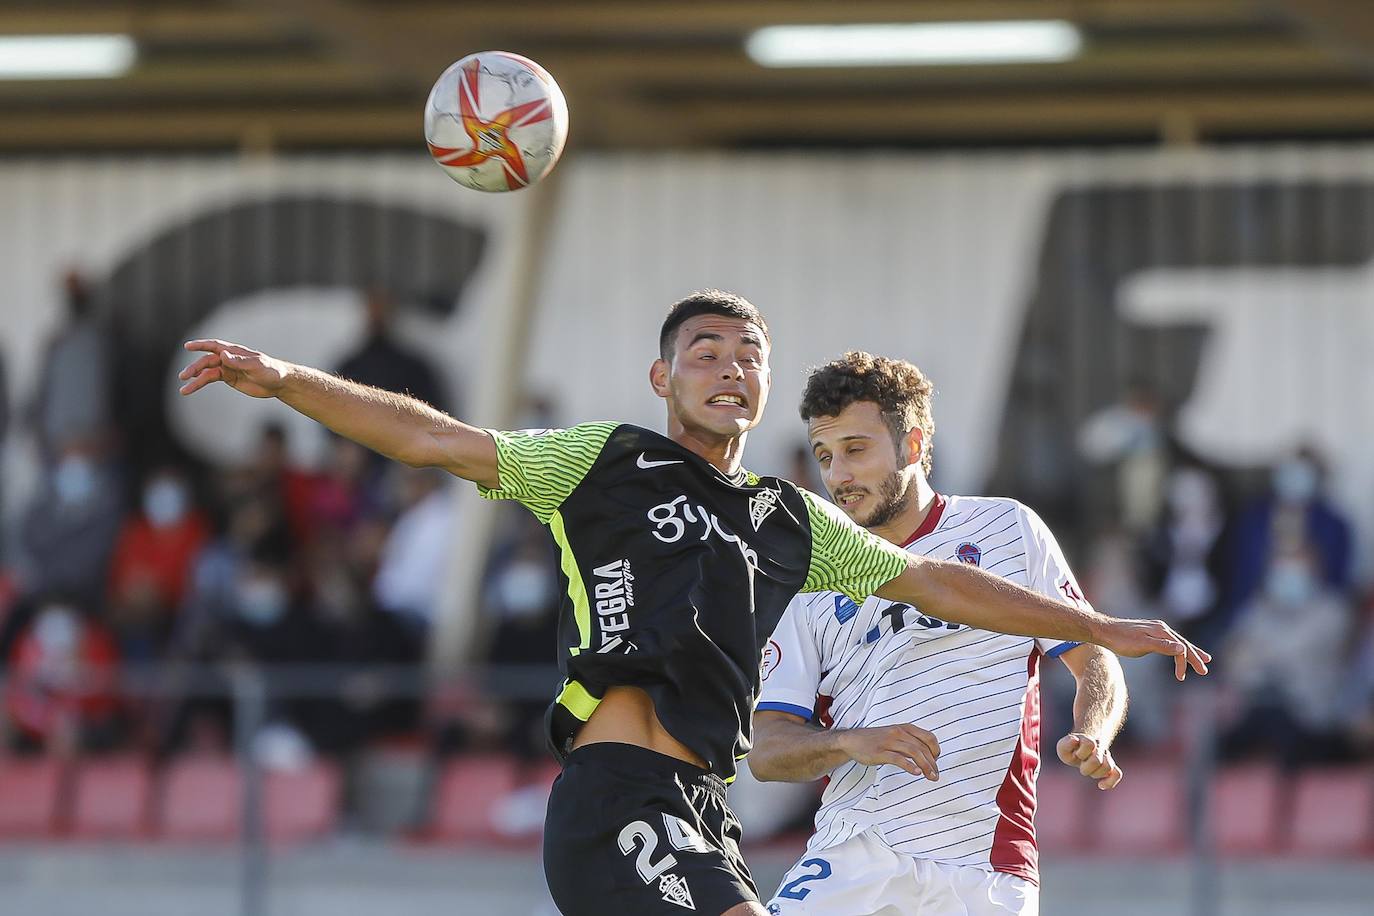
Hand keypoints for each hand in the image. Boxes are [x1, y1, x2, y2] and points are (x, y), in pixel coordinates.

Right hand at [179, 339, 289, 397]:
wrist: (279, 383)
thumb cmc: (270, 370)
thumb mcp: (256, 366)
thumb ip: (239, 361)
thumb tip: (222, 355)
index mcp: (234, 352)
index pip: (214, 346)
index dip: (201, 345)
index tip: (187, 346)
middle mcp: (228, 358)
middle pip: (207, 361)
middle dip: (194, 368)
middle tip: (183, 376)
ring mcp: (227, 369)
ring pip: (206, 373)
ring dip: (195, 380)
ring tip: (183, 390)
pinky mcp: (229, 379)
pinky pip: (211, 379)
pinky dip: (200, 383)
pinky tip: (191, 388)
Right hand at [836, 723, 940, 779]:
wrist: (852, 740)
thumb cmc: (876, 739)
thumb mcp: (895, 735)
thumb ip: (910, 742)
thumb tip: (927, 756)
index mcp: (905, 728)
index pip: (929, 737)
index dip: (936, 750)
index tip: (936, 762)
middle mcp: (899, 732)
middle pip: (923, 747)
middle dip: (933, 763)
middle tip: (936, 775)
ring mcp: (889, 742)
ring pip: (913, 752)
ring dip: (925, 766)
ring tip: (931, 777)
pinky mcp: (880, 752)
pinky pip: (898, 759)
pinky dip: (909, 766)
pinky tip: (916, 773)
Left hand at [1056, 733, 1121, 789]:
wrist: (1080, 748)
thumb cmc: (1071, 750)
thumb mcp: (1063, 746)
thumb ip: (1066, 744)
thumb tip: (1075, 740)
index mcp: (1089, 741)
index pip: (1090, 744)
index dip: (1081, 753)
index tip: (1075, 754)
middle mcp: (1100, 748)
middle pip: (1097, 761)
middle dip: (1086, 767)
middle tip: (1081, 766)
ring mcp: (1106, 758)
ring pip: (1108, 767)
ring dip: (1096, 773)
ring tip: (1090, 772)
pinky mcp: (1110, 767)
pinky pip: (1117, 774)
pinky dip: (1110, 782)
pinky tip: (1100, 785)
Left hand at [1095, 617, 1210, 680]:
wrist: (1104, 631)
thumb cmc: (1121, 640)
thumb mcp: (1142, 645)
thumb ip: (1162, 646)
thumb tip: (1183, 648)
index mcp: (1161, 631)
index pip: (1181, 648)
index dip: (1186, 662)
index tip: (1181, 678)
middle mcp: (1161, 628)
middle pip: (1182, 643)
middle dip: (1195, 656)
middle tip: (1206, 667)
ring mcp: (1155, 629)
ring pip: (1176, 641)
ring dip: (1188, 651)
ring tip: (1200, 659)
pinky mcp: (1149, 632)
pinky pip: (1168, 641)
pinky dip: (1176, 648)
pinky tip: (1177, 652)